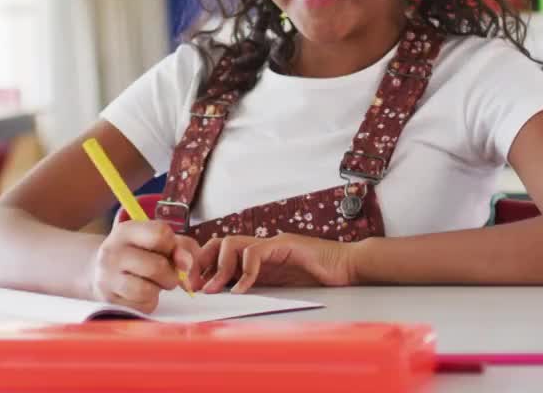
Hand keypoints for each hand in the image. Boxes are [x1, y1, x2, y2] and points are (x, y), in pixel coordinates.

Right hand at [90, 220, 201, 312]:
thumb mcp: (159, 242)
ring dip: (158, 290)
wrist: (104, 272)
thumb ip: (183, 247)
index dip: (173, 246)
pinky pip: (141, 306)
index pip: (161, 234)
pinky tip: (141, 295)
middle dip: (171, 275)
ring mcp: (107, 277)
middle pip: (157, 266)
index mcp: (126, 231)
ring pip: (147, 290)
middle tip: (166, 274)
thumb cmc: (140, 254)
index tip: (170, 252)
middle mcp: (112, 252)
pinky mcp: (109, 300)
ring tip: (153, 284)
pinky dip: (148, 303)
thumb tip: (188, 265)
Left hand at [194, 233, 357, 293]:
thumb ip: (258, 287)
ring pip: (231, 244)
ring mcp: (272, 243)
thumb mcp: (281, 287)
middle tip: (194, 286)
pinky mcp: (284, 245)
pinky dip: (244, 271)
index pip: (220, 252)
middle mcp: (261, 246)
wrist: (348, 267)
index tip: (194, 288)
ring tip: (215, 289)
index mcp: (258, 257)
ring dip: (218, 268)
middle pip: (219, 243)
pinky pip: (255, 253)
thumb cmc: (319, 278)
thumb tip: (230, 299)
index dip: (204, 267)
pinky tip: (241, 289)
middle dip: (202, 262)